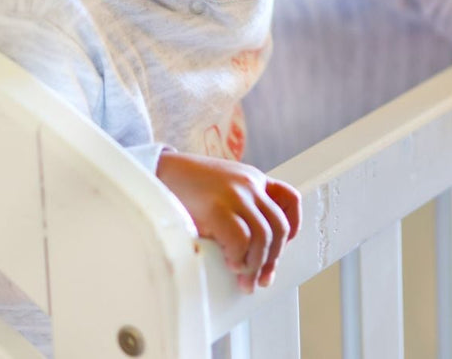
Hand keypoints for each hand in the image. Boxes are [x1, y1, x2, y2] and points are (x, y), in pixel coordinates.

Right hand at [155, 152, 301, 291]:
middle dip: (273, 258)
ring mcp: (235, 195)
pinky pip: (241, 240)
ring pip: (263, 237)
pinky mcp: (217, 208)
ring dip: (255, 264)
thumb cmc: (185, 186)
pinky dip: (238, 258)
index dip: (293, 225)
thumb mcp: (222, 188)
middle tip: (261, 278)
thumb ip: (240, 208)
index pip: (289, 198)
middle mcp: (249, 185)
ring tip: (243, 277)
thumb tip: (251, 251)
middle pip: (279, 226)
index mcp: (253, 179)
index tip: (284, 245)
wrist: (158, 172)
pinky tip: (230, 263)